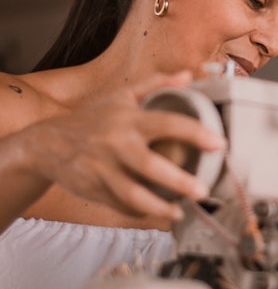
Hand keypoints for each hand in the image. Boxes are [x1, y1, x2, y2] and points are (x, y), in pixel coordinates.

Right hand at [22, 71, 225, 220]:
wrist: (46, 143)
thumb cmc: (92, 117)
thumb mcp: (121, 95)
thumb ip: (156, 84)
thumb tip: (189, 76)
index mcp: (129, 119)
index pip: (167, 123)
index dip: (195, 132)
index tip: (219, 144)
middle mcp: (116, 144)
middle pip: (150, 166)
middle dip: (179, 181)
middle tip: (203, 191)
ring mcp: (103, 169)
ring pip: (133, 195)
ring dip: (159, 207)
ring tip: (180, 212)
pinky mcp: (94, 188)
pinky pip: (120, 205)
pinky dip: (140, 211)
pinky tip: (156, 211)